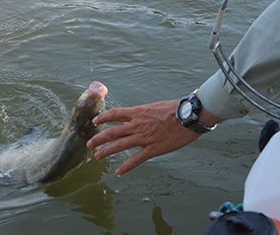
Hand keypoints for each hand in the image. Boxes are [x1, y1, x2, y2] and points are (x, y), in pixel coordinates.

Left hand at [86, 98, 216, 175]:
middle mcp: (138, 125)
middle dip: (98, 138)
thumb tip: (138, 114)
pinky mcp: (153, 149)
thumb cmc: (176, 109)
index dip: (103, 118)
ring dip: (106, 152)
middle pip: (112, 132)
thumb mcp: (156, 106)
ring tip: (97, 157)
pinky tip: (118, 172)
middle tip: (89, 144)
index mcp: (139, 112)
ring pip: (119, 146)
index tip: (95, 122)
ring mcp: (144, 138)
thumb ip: (144, 112)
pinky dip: (126, 167)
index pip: (115, 114)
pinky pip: (136, 160)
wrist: (190, 116)